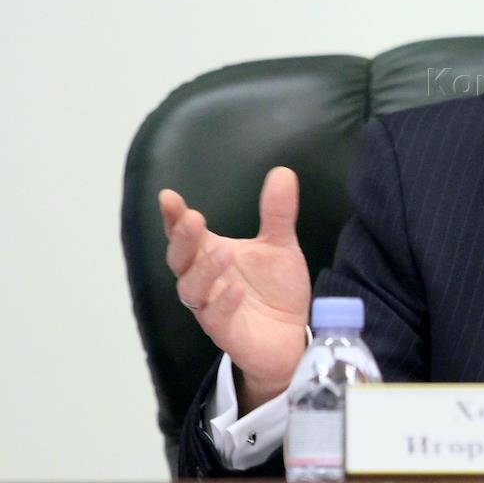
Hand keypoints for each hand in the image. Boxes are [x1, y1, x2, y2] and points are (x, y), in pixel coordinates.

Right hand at [160, 167, 310, 410]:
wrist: (292, 335)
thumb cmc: (275, 289)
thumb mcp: (280, 245)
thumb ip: (278, 213)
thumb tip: (283, 171)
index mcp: (210, 254)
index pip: (184, 234)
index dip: (173, 217)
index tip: (168, 197)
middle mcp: (205, 281)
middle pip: (180, 260)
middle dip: (182, 240)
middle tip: (194, 220)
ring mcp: (212, 308)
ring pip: (192, 290)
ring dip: (204, 271)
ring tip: (224, 252)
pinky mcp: (226, 333)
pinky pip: (215, 319)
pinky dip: (223, 303)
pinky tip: (236, 289)